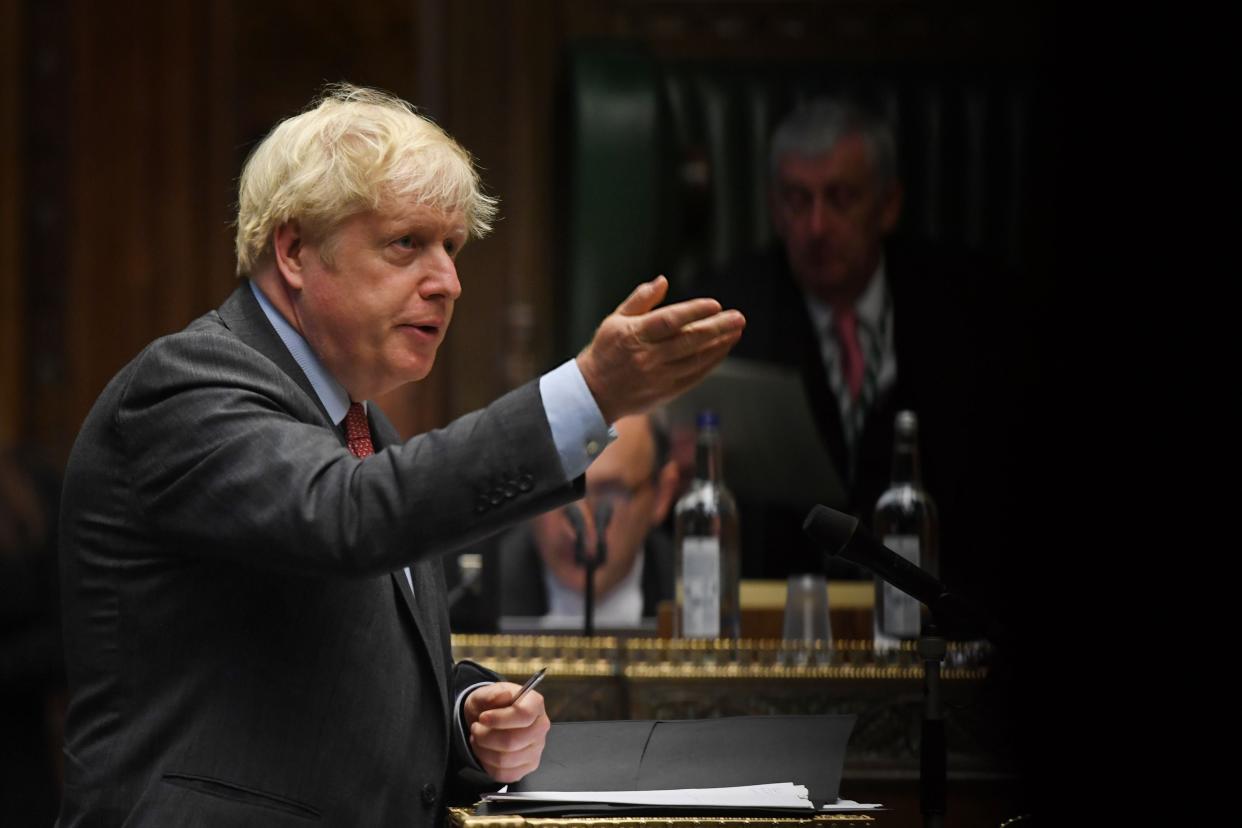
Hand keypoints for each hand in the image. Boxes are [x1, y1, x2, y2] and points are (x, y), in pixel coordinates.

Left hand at [463, 681, 550, 782]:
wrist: (488, 719)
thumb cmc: (491, 705)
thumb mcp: (486, 693)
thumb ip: (493, 693)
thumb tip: (502, 695)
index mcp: (535, 704)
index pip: (525, 715)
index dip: (500, 719)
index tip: (483, 718)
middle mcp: (540, 727)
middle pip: (513, 741)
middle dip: (486, 736)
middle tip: (476, 728)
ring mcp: (536, 750)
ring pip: (506, 759)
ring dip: (484, 750)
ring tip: (478, 738)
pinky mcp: (527, 767)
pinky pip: (505, 774)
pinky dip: (487, 764)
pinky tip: (485, 751)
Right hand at [577, 276, 744, 423]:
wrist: (593, 393)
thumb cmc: (605, 351)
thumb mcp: (615, 320)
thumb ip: (640, 299)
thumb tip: (663, 281)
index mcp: (634, 335)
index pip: (669, 321)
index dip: (694, 311)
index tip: (715, 304)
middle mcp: (647, 357)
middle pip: (689, 340)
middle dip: (717, 328)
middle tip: (738, 318)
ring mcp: (658, 377)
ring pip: (696, 359)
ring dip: (719, 345)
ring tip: (736, 331)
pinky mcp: (665, 392)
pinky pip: (694, 376)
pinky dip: (711, 362)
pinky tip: (722, 349)